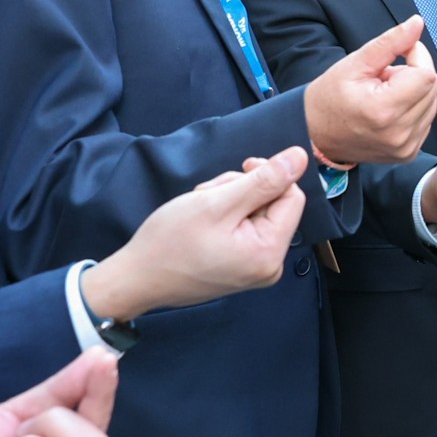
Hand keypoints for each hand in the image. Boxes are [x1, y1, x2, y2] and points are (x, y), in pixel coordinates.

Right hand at [81, 148, 308, 320]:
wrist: (135, 279)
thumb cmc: (170, 243)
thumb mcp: (217, 202)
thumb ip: (264, 180)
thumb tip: (301, 157)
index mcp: (270, 253)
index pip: (292, 197)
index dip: (269, 176)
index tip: (241, 170)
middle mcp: (270, 266)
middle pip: (273, 205)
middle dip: (242, 191)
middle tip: (209, 195)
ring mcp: (254, 269)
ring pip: (256, 214)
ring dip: (230, 201)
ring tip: (200, 210)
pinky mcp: (240, 268)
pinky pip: (244, 230)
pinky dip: (225, 217)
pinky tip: (202, 222)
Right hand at [305, 16, 436, 164]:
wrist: (314, 135)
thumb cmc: (329, 98)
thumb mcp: (355, 63)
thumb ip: (390, 42)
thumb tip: (417, 23)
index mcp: (384, 111)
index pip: (427, 74)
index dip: (416, 57)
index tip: (397, 55)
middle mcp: (399, 134)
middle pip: (431, 88)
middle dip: (413, 75)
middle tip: (383, 78)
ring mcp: (406, 147)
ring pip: (431, 103)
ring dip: (413, 92)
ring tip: (384, 94)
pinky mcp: (408, 153)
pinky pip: (425, 119)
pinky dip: (413, 109)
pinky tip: (390, 110)